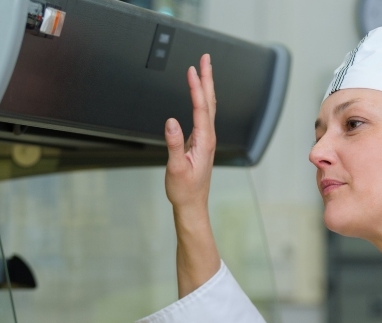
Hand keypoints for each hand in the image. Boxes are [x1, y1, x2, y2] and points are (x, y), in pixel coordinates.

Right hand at [164, 53, 215, 211]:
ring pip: (208, 107)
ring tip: (204, 69)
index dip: (196, 87)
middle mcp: (208, 138)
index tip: (192, 70)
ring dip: (206, 86)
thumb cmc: (184, 190)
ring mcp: (206, 139)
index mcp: (204, 141)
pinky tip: (200, 94)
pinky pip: (203, 115)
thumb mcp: (176, 168)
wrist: (192, 205)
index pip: (200, 108)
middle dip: (207, 78)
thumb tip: (171, 121)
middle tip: (205, 58)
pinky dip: (202, 99)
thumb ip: (173, 144)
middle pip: (209, 102)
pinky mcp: (201, 142)